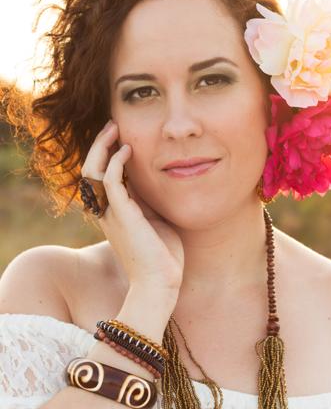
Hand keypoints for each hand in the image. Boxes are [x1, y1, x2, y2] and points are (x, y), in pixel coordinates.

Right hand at [80, 120, 183, 295]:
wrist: (160, 283)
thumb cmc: (162, 257)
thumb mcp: (155, 221)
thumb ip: (149, 203)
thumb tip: (156, 182)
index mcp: (113, 213)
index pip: (101, 177)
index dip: (106, 155)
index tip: (119, 137)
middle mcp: (106, 211)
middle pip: (91, 170)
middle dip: (99, 145)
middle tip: (112, 125)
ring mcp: (111, 213)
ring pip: (93, 171)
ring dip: (101, 147)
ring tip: (114, 129)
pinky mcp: (122, 214)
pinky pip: (110, 181)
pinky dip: (116, 162)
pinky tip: (127, 150)